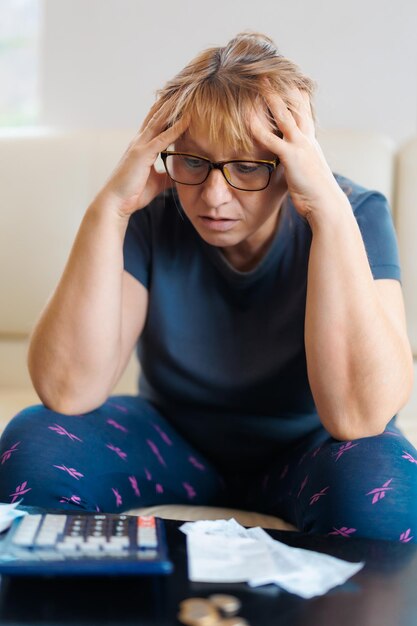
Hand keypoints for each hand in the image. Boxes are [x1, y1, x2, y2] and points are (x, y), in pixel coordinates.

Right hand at [98, 101, 188, 217]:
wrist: (116, 203)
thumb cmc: (132, 194)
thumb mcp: (155, 182)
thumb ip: (166, 174)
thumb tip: (178, 174)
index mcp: (141, 146)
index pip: (155, 123)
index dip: (166, 110)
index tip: (178, 98)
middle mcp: (139, 141)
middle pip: (157, 115)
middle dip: (169, 101)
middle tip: (183, 86)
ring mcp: (140, 146)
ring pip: (159, 121)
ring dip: (173, 108)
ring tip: (187, 94)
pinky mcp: (142, 154)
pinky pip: (162, 138)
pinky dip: (175, 128)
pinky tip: (187, 120)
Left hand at [251, 86, 344, 218]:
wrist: (326, 205)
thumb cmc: (317, 193)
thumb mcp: (308, 171)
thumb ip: (299, 160)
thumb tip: (293, 161)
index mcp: (310, 140)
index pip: (303, 109)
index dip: (294, 93)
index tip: (285, 79)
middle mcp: (307, 138)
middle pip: (294, 104)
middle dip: (281, 87)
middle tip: (268, 72)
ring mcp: (300, 145)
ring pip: (283, 115)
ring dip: (270, 97)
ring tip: (258, 82)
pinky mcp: (291, 157)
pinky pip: (271, 139)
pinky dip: (258, 128)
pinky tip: (247, 118)